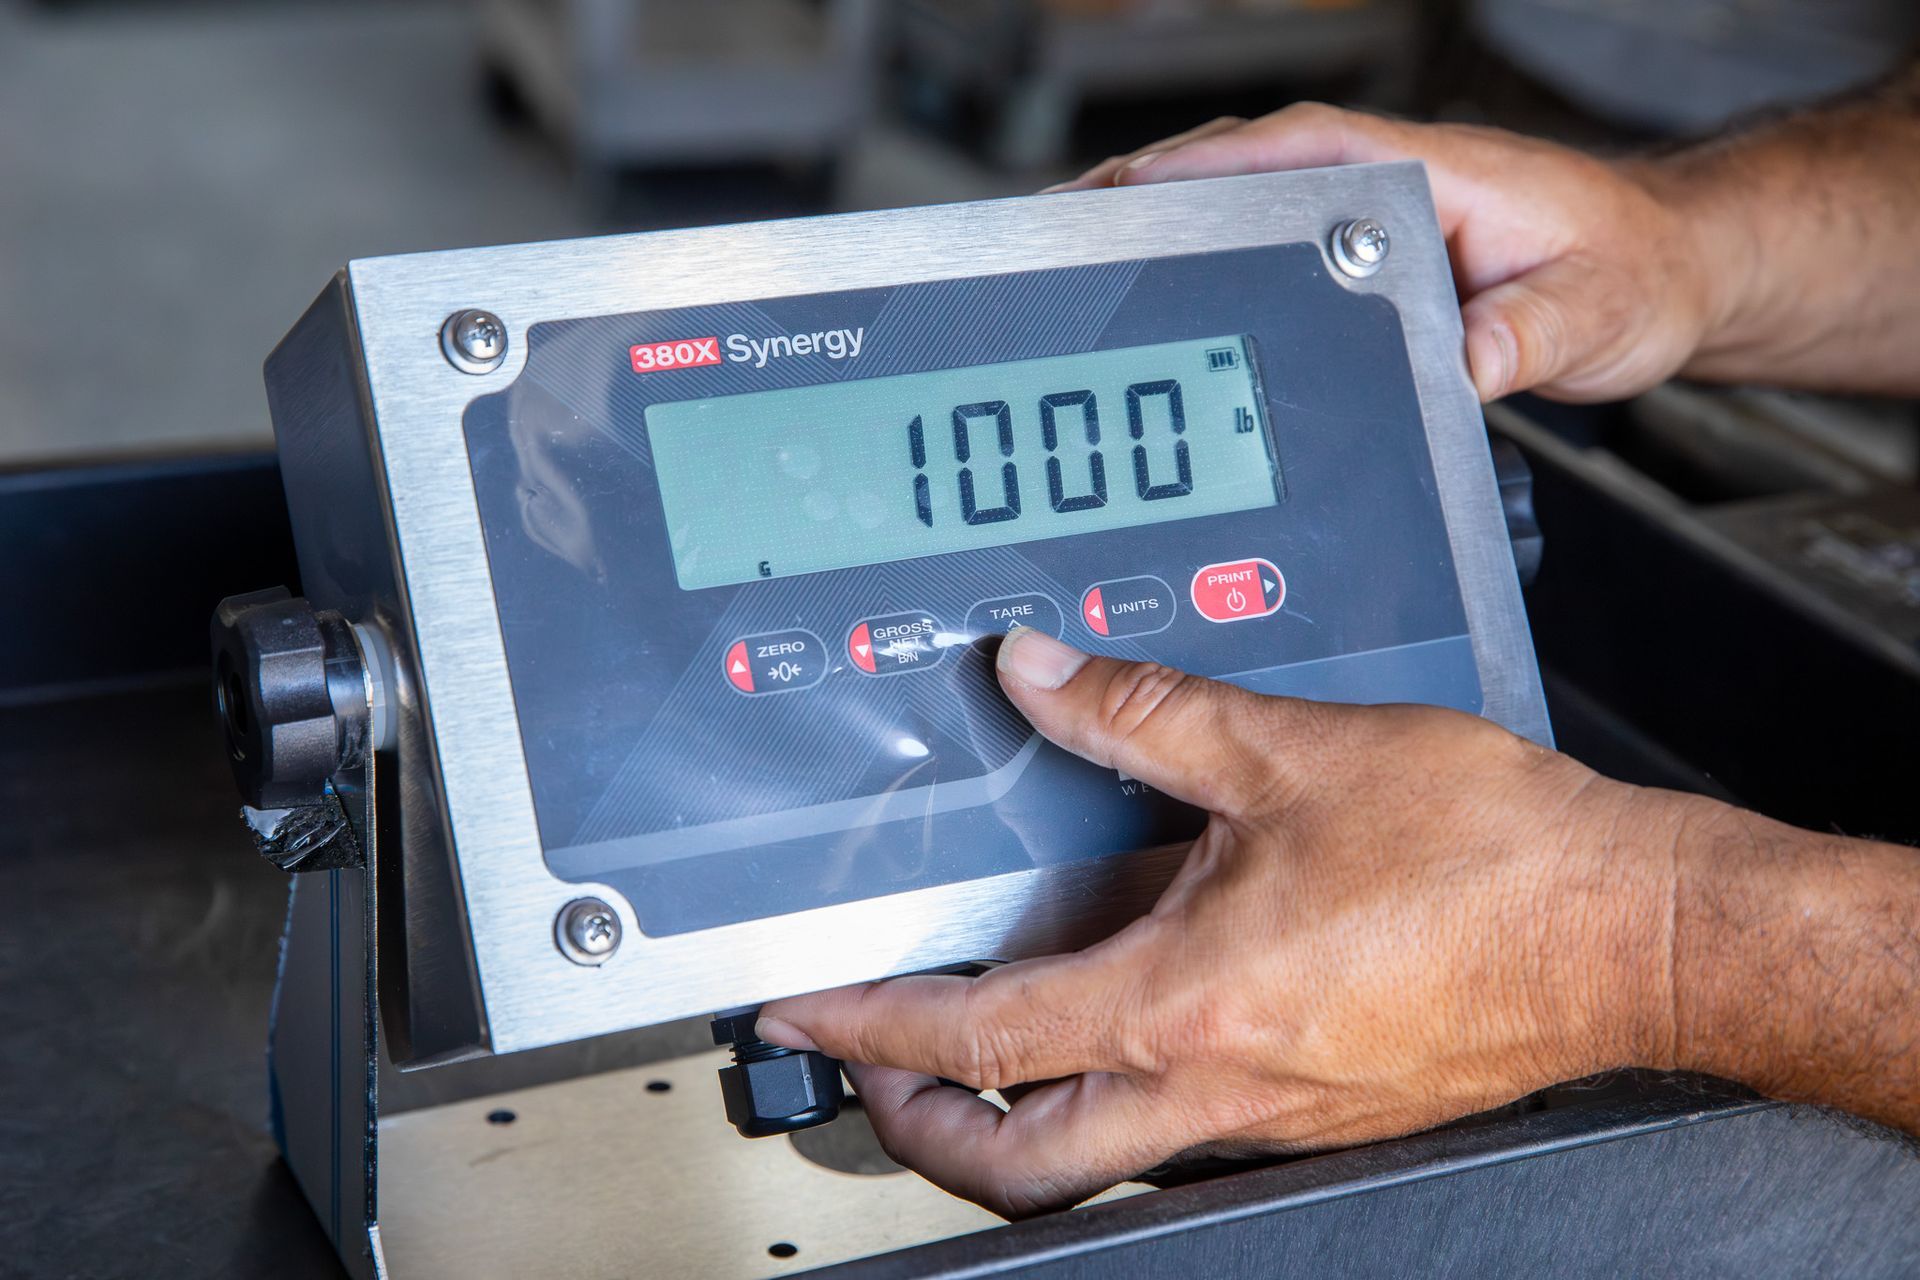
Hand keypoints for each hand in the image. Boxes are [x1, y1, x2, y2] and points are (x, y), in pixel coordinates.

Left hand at [759, 627, 1686, 1217]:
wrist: (1628, 929)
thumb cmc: (1492, 860)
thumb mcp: (1290, 750)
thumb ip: (1140, 708)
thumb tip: (1039, 673)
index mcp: (1184, 1001)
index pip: (974, 1038)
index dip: (866, 1027)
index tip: (807, 1016)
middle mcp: (1216, 1085)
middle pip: (1019, 1160)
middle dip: (923, 1124)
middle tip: (879, 1067)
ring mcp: (1271, 1113)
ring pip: (1099, 1151)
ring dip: (1019, 1104)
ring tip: (993, 1020)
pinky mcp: (1323, 1106)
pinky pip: (1183, 1118)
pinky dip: (1121, 1073)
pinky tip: (1141, 988)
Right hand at [1046, 105, 1734, 403]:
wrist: (1664, 275)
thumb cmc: (1631, 276)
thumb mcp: (1593, 312)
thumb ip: (1529, 332)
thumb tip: (1466, 358)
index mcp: (1422, 175)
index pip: (1288, 153)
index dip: (1197, 173)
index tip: (1123, 198)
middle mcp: (1380, 185)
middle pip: (1231, 172)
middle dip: (1137, 198)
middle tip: (1053, 240)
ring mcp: (1362, 217)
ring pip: (1234, 205)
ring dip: (1154, 227)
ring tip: (1072, 270)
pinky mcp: (1357, 255)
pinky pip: (1256, 242)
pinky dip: (1195, 257)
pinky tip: (1151, 298)